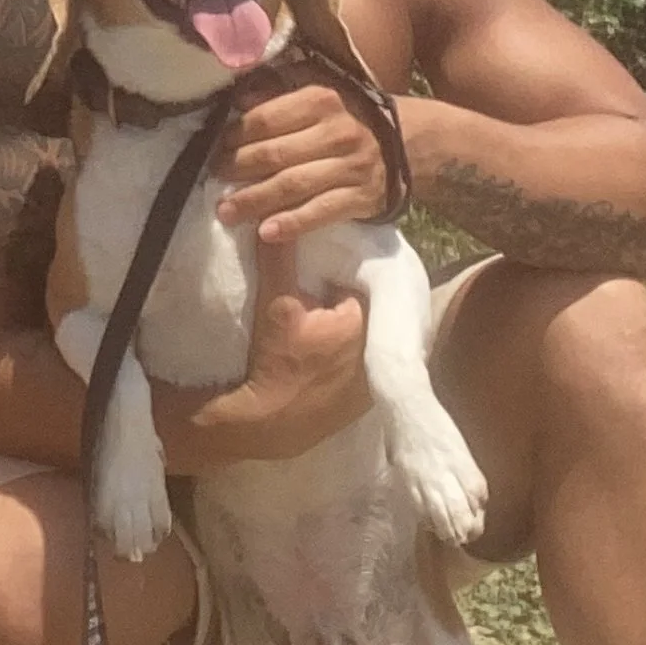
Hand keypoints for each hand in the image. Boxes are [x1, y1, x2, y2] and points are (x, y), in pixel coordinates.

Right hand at [166, 276, 369, 467]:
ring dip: (350, 333)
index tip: (321, 273)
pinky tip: (327, 357)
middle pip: (367, 313)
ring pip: (367, 342)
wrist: (266, 424)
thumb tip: (273, 220)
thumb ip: (280, 257)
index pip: (362, 283)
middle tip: (320, 295)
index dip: (340, 276)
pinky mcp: (363, 405)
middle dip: (347, 302)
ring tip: (322, 325)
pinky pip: (364, 369)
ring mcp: (374, 384)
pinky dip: (350, 360)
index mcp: (365, 323)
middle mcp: (380, 354)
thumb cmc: (275, 361)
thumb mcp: (276, 302)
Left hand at [217, 81, 391, 244]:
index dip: (235, 135)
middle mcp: (336, 133)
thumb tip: (237, 101)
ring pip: (292, 186)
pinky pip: (321, 213)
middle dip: (237, 169)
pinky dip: (292, 224)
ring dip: (254, 200)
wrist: (407, 143)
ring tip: (225, 211)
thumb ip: (278, 93)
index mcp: (320, 101)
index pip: (265, 119)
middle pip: (274, 154)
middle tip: (213, 178)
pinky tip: (265, 233)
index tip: (215, 147)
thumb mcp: (318, 91)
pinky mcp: (361, 198)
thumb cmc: (349, 115)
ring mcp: (350, 168)